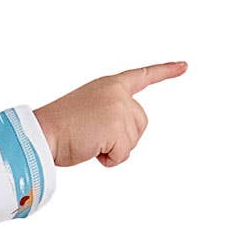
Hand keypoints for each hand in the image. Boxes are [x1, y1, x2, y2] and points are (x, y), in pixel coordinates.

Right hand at [33, 61, 186, 168]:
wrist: (41, 133)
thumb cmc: (57, 129)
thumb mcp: (88, 113)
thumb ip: (111, 117)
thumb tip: (125, 146)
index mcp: (109, 85)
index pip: (142, 76)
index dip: (165, 71)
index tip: (184, 66)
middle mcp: (118, 93)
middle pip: (141, 122)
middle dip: (123, 138)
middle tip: (95, 139)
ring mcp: (118, 108)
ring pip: (133, 139)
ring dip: (114, 150)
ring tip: (90, 143)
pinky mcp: (116, 126)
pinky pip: (123, 153)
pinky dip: (109, 160)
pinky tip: (91, 151)